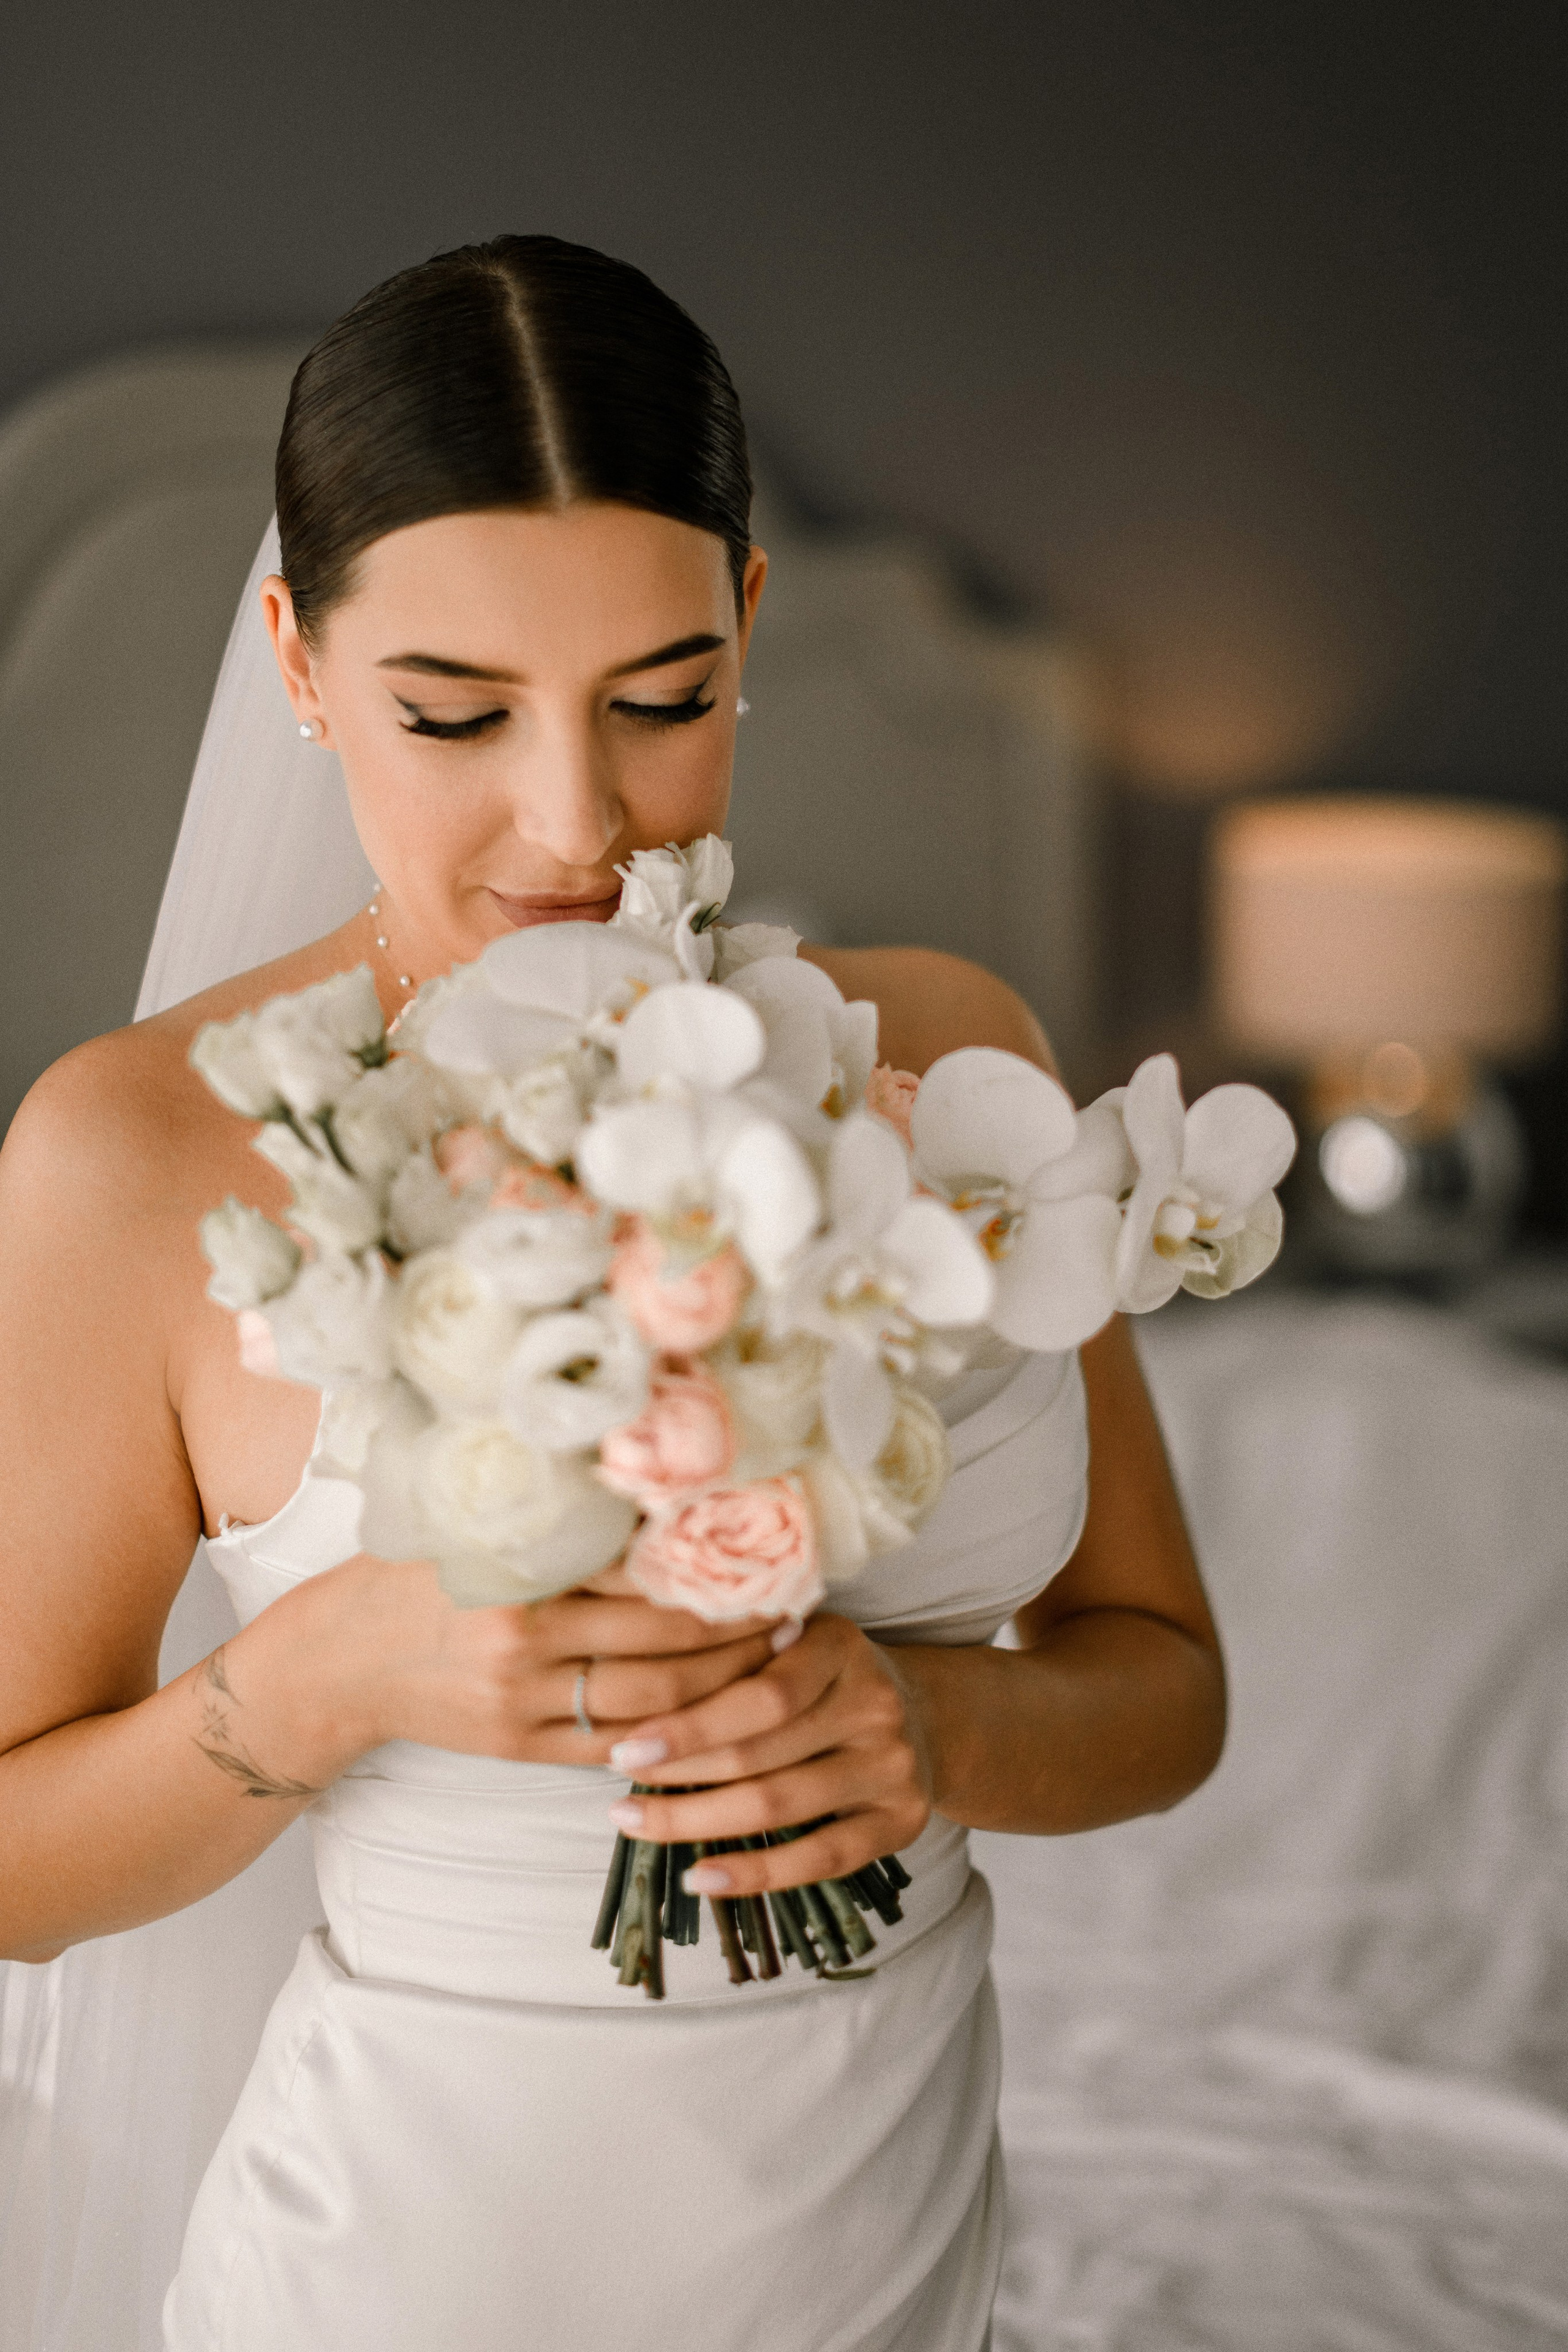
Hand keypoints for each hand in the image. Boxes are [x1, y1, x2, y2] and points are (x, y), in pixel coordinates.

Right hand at [235, 1550, 782, 1782]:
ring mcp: (524, 1703)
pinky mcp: (519, 1746)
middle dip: (739, 1630)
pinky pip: (615, 1746)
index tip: (767, 1550)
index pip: (642, 1571)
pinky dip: (670, 1732)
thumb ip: (553, 1515)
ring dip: (723, 1684)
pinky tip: (714, 1712)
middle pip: (665, 1642)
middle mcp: (525, 1642)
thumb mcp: (471, 1525)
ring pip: (654, 1701)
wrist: (332, 1664)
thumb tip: (649, 1486)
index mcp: (521, 1573)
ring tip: (772, 1657)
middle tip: (795, 1608)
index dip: (712, 1566)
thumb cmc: (408, 1576)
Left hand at [598, 1612, 932, 1895]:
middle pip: (760, 1753)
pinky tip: (699, 1878)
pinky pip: (822, 1857)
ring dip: (696, 1823)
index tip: (624, 1747)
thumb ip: (731, 1654)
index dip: (687, 1727)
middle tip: (616, 1796)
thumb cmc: (822, 1677)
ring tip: (636, 1826)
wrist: (923, 1714)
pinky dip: (756, 1874)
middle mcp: (874, 1702)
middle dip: (677, 1778)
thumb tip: (628, 1691)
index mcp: (839, 1645)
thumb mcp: (788, 1641)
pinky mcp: (904, 1820)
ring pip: (780, 1805)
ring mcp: (893, 1764)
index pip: (758, 1694)